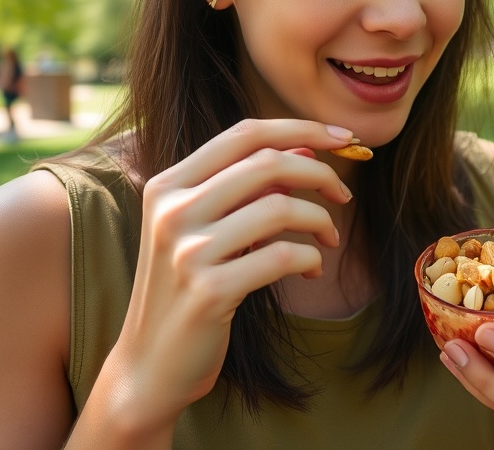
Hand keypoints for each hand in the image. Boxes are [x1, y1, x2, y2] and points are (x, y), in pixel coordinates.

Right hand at [103, 119, 356, 429]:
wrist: (149, 366)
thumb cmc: (188, 288)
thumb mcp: (210, 228)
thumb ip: (250, 186)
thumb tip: (305, 147)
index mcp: (168, 184)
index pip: (245, 133)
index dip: (301, 128)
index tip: (344, 137)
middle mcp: (172, 210)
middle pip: (267, 163)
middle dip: (320, 173)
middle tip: (343, 193)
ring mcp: (187, 251)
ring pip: (279, 207)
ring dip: (320, 219)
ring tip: (330, 238)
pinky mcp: (209, 291)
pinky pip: (281, 256)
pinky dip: (310, 257)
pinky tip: (312, 268)